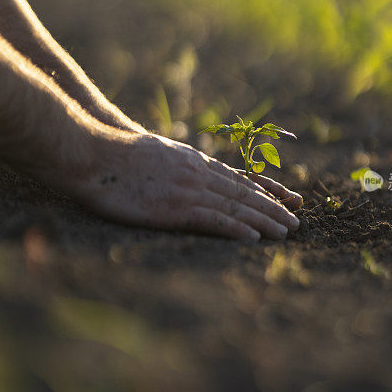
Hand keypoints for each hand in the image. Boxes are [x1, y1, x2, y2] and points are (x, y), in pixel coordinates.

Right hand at [78, 132, 301, 240]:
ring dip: (265, 219)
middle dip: (274, 208)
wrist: (94, 153)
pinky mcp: (175, 208)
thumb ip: (179, 165)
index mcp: (195, 163)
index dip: (267, 190)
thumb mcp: (158, 153)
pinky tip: (254, 238)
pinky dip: (236, 228)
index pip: (239, 178)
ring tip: (287, 231)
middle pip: (244, 193)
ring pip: (237, 206)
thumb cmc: (118, 154)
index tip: (289, 199)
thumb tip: (189, 173)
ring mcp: (188, 190)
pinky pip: (213, 219)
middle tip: (297, 221)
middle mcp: (199, 175)